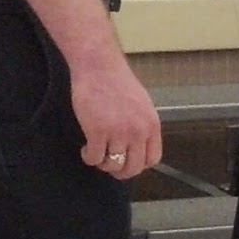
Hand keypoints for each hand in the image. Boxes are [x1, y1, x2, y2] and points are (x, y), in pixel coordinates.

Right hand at [71, 53, 162, 179]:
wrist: (100, 67)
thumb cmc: (118, 82)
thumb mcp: (142, 105)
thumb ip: (142, 126)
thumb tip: (138, 146)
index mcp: (151, 125)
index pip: (152, 159)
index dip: (138, 164)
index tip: (127, 161)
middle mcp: (138, 131)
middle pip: (132, 168)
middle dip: (120, 171)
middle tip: (109, 164)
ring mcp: (118, 132)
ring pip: (111, 165)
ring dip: (102, 163)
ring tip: (96, 152)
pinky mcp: (97, 131)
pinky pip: (93, 158)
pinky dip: (88, 157)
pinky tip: (86, 148)